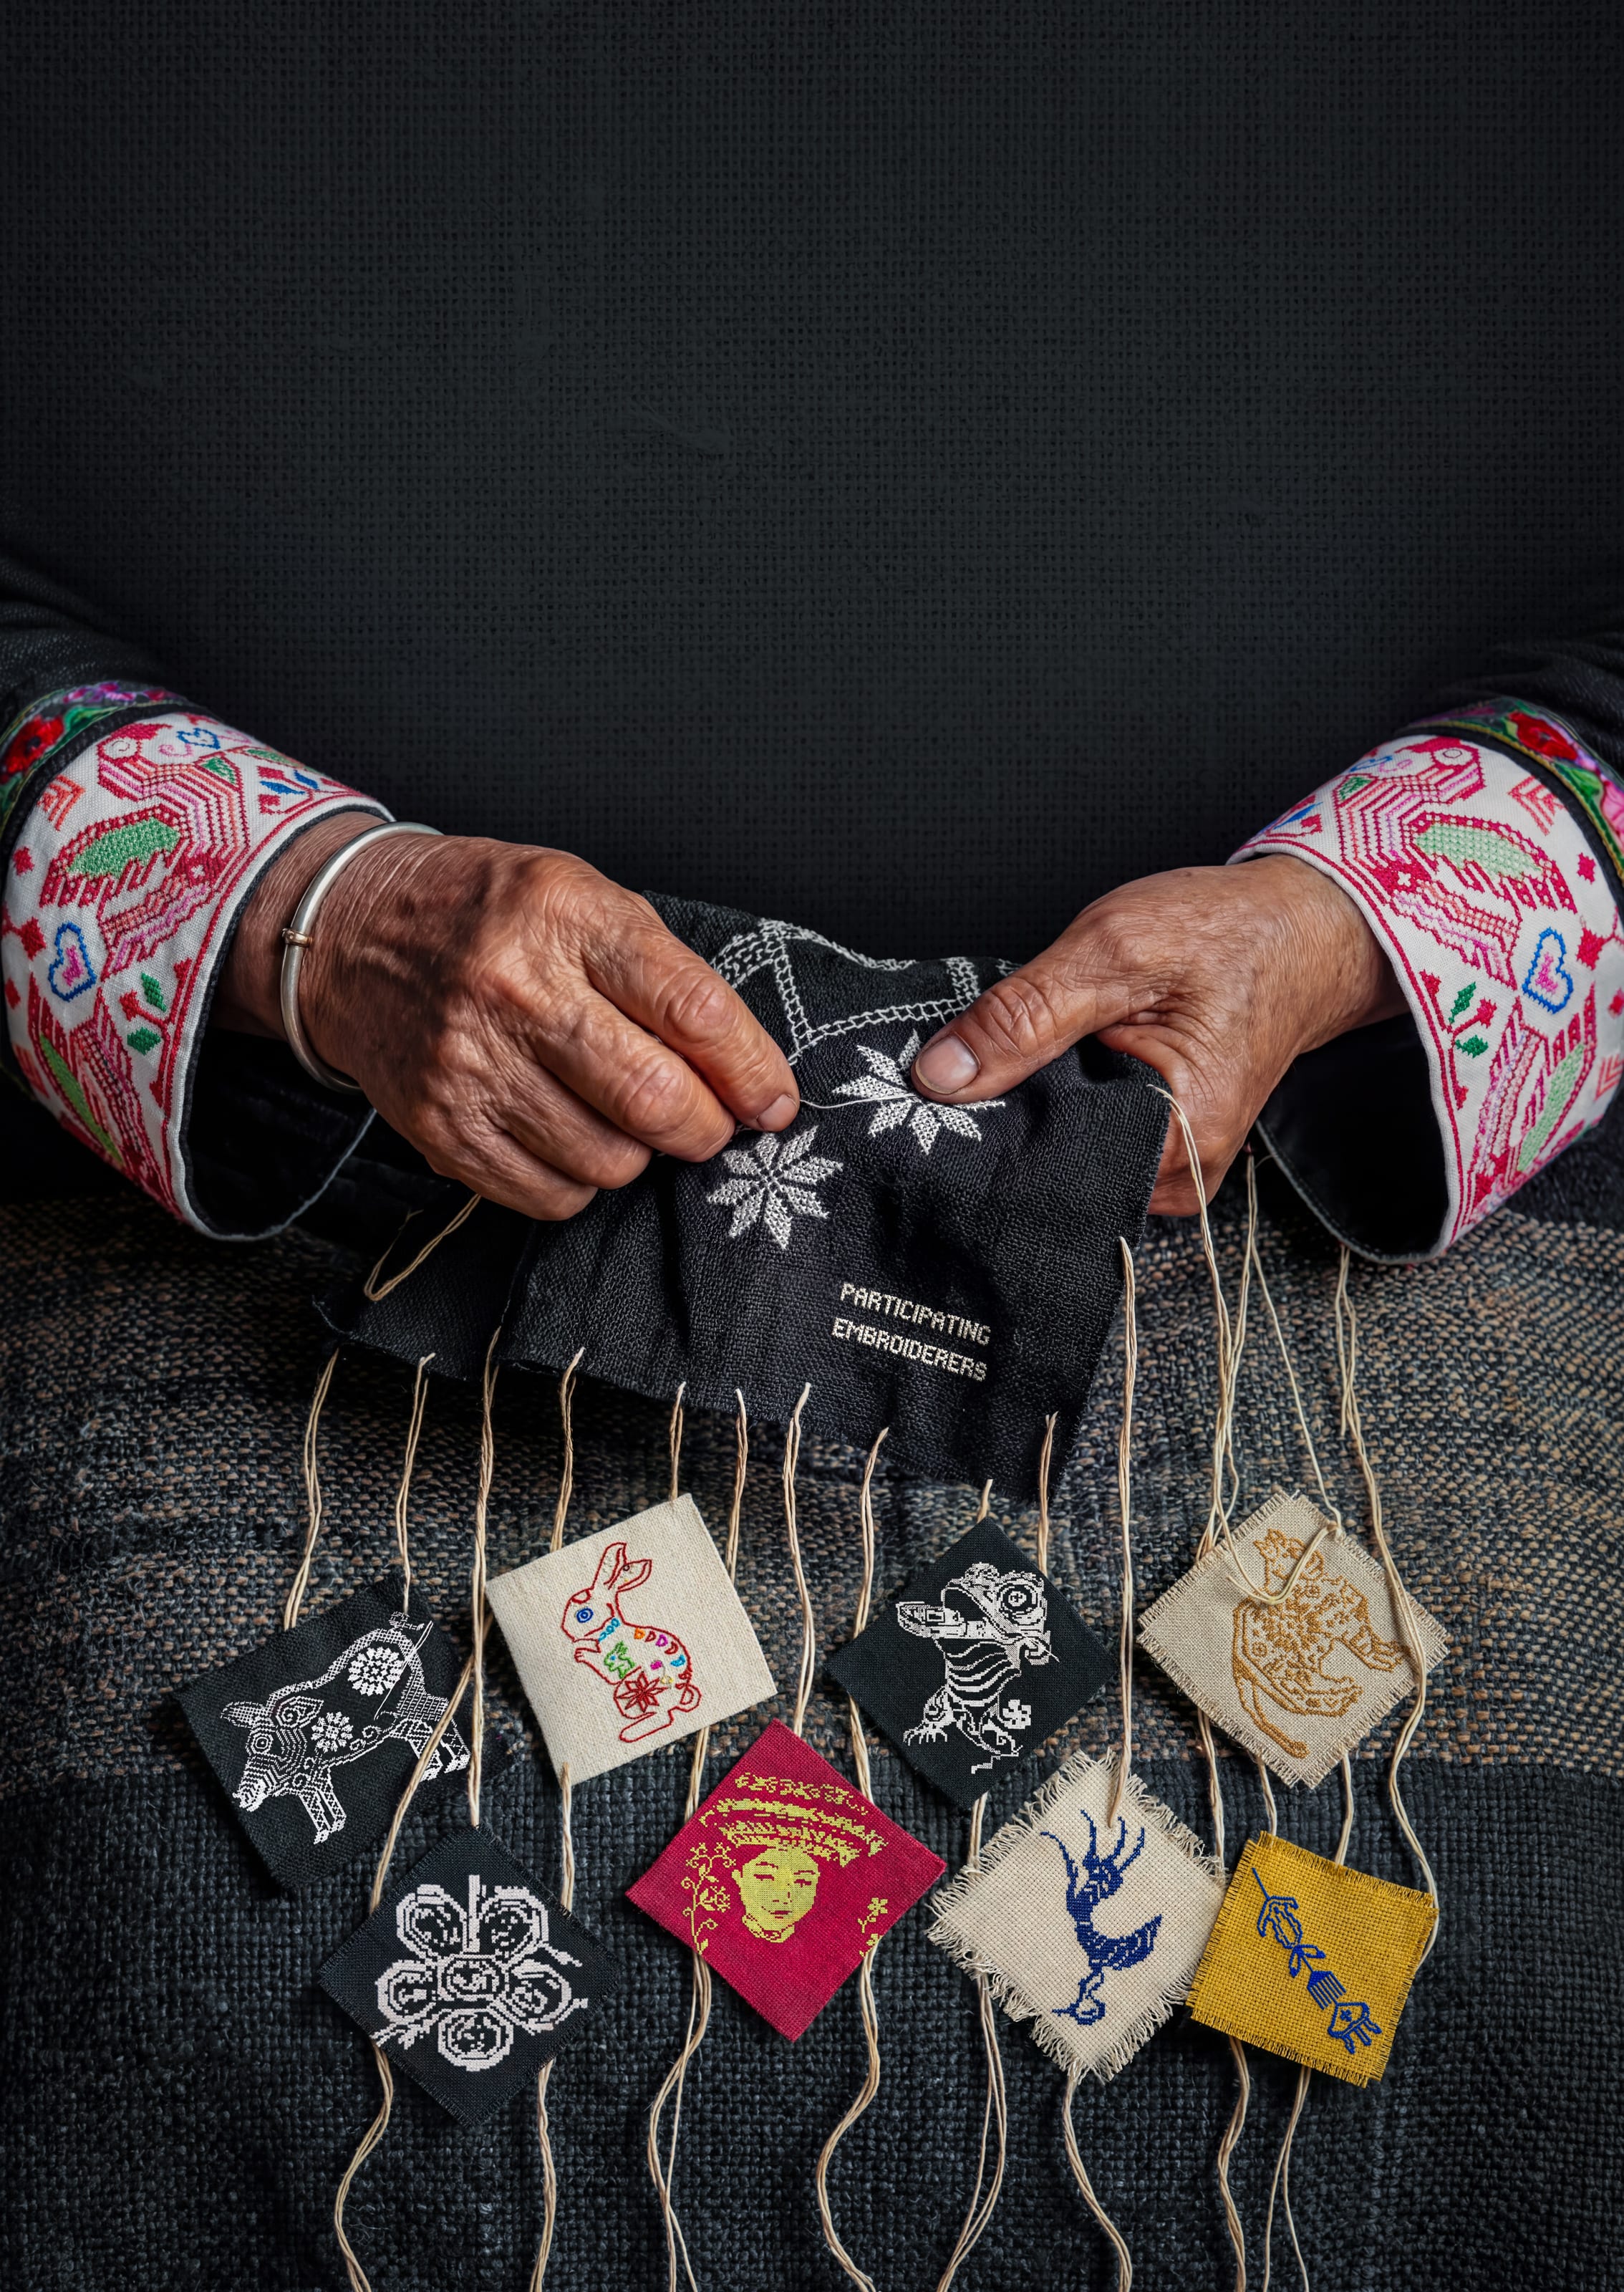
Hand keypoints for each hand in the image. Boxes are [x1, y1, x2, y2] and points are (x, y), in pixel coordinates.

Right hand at [216, 817, 799, 1218]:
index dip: (750, 1070)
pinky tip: (567, 1134)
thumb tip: (747, 1079)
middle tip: (708, 1123)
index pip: (691, 1009)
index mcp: (567, 917)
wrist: (353, 936)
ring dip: (638, 1154)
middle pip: (655, 1099)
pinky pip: (551, 1196)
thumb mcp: (583, 900)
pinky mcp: (441, 1128)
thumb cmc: (490, 916)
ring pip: (609, 1161)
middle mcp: (515, 990)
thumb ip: (665, 977)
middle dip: (705, 1128)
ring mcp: (471, 1065)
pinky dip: (580, 1181)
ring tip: (618, 1115)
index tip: (774, 1102)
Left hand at [909, 857, 1402, 1213]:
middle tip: (953, 1071)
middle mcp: (1181, 1169)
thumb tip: (939, 1075)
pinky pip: (1087, 1139)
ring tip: (1005, 1064)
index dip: (981, 1133)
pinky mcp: (1163, 1142)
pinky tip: (1041, 1073)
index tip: (930, 1100)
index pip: (1046, 1167)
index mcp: (1180, 1137)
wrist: (1304, 928)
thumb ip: (1023, 1015)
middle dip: (999, 1122)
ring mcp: (1174, 1162)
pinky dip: (1055, 1106)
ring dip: (1027, 1111)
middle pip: (1052, 1168)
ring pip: (1064, 1154)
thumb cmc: (1229, 932)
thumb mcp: (1113, 950)